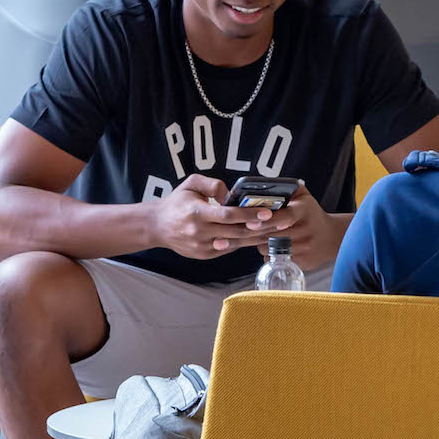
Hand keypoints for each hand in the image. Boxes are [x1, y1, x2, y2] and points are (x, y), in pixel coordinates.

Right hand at [146, 175, 271, 260]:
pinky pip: (228, 249)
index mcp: (198, 213)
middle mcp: (201, 232)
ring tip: (275, 231)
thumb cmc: (176, 202)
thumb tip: (230, 194)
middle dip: (261, 228)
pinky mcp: (204, 255)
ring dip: (257, 238)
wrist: (157, 226)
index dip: (249, 215)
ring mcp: (203, 246)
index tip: (267, 212)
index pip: (228, 216)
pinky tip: (258, 237)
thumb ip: (211, 184)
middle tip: (281, 222)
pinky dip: (243, 243)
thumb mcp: (190, 183)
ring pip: (236, 243)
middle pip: (237, 232)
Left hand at [245, 184, 347, 271]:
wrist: (331, 237)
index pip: (285, 216)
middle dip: (255, 232)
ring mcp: (304, 248)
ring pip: (269, 249)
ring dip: (259, 243)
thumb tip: (265, 185)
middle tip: (244, 228)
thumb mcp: (304, 197)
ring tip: (262, 235)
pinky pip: (274, 260)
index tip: (251, 221)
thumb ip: (288, 188)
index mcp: (304, 211)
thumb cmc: (311, 214)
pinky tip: (271, 247)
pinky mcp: (301, 263)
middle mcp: (305, 231)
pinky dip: (268, 254)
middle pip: (272, 234)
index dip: (268, 220)